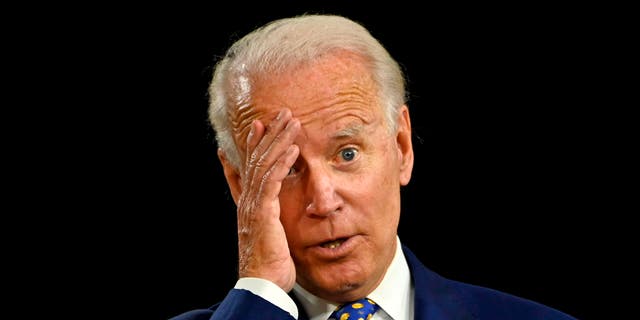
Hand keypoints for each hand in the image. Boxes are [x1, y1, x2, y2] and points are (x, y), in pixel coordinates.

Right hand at [236, 108, 299, 291]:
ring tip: (292, 122)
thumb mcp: (267, 232)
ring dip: (279, 141)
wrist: (262, 282)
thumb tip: (272, 205)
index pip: (249, 166)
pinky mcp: (263, 212)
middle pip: (257, 159)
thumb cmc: (268, 260)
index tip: (259, 124)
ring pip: (265, 165)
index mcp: (248, 202)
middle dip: (269, 133)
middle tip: (282, 113)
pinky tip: (293, 150)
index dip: (253, 143)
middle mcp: (248, 200)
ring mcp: (254, 205)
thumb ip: (269, 214)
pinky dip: (282, 163)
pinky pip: (273, 182)